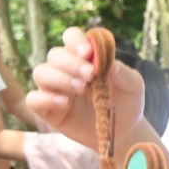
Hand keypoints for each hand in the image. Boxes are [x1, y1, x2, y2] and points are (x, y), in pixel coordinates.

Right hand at [26, 27, 145, 150]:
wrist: (124, 131)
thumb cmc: (127, 103)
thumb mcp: (134, 87)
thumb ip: (124, 74)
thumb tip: (111, 64)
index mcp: (84, 57)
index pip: (71, 37)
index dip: (76, 40)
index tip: (88, 52)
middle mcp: (66, 69)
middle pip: (55, 55)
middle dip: (71, 62)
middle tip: (90, 74)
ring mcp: (55, 89)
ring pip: (41, 73)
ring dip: (60, 78)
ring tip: (82, 88)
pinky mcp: (48, 110)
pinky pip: (34, 99)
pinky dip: (45, 98)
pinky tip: (64, 103)